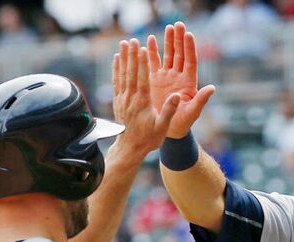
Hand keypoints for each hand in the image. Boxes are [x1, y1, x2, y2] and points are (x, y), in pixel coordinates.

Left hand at [112, 38, 180, 160]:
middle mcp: (131, 98)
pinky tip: (116, 58)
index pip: (142, 79)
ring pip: (122, 74)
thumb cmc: (149, 138)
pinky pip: (116, 81)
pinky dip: (116, 68)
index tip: (142, 49)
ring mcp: (122, 99)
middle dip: (131, 55)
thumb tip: (177, 96)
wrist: (130, 148)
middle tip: (132, 40)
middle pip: (131, 73)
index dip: (142, 63)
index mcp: (143, 103)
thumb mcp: (162, 127)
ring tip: (124, 43)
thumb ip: (168, 111)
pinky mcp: (118, 100)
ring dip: (123, 57)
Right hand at [147, 21, 215, 138]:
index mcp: (188, 82)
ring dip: (168, 41)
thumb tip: (212, 88)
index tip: (188, 34)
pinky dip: (151, 51)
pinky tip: (149, 39)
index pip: (190, 61)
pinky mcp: (154, 80)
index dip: (189, 48)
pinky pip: (153, 63)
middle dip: (179, 39)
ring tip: (168, 27)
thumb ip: (201, 100)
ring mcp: (166, 77)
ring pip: (168, 55)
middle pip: (179, 54)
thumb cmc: (183, 123)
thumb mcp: (193, 112)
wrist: (167, 129)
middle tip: (178, 25)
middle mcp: (178, 76)